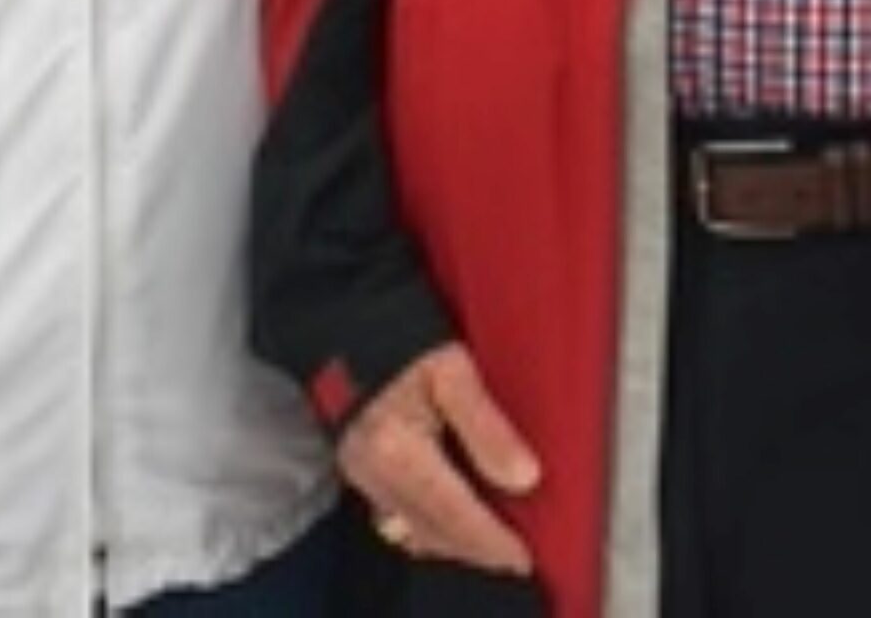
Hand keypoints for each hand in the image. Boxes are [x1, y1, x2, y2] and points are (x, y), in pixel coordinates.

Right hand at [339, 341, 541, 572]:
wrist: (345, 312)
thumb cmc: (400, 333)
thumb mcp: (452, 367)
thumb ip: (486, 426)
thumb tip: (525, 478)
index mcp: (397, 449)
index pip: (454, 515)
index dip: (491, 542)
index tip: (523, 557)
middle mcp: (373, 473)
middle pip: (433, 532)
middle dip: (475, 549)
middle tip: (513, 555)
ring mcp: (361, 474)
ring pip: (413, 530)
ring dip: (453, 541)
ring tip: (490, 541)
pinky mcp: (358, 468)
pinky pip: (397, 515)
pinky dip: (428, 526)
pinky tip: (451, 519)